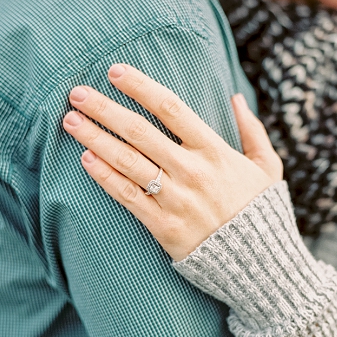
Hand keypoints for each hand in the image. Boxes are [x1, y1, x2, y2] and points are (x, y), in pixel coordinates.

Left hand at [62, 64, 282, 260]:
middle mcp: (191, 170)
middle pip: (139, 131)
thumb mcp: (267, 167)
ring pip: (126, 161)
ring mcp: (175, 198)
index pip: (171, 107)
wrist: (260, 265)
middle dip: (104, 109)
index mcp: (215, 150)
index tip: (114, 71)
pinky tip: (85, 158)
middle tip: (76, 93)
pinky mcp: (162, 225)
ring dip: (94, 138)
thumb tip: (234, 97)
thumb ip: (252, 130)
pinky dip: (104, 176)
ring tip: (70, 121)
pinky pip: (126, 196)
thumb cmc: (260, 211)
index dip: (140, 87)